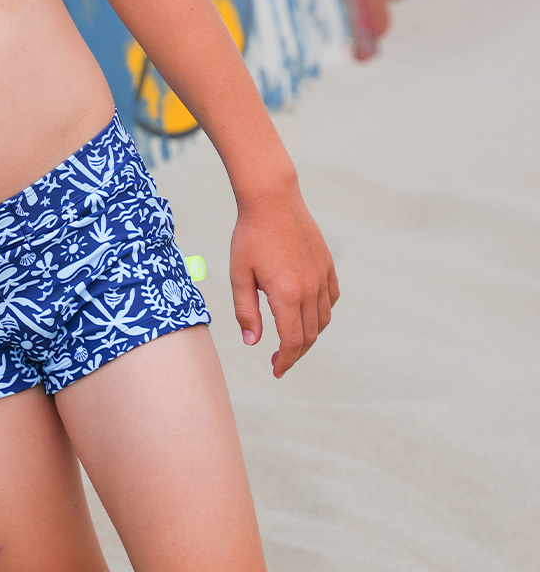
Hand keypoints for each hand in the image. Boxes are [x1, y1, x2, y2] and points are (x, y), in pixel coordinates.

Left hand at [229, 181, 337, 377]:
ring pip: (323, 320)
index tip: (276, 371)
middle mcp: (310, 289)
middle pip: (309, 335)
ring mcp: (322, 276)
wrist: (272, 200)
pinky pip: (332, 299)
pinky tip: (307, 313)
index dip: (286, 362)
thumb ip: (246, 312)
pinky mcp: (327, 265)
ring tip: (291, 339)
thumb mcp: (239, 276)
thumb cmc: (249, 237)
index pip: (292, 342)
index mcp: (287, 295)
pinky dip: (322, 313)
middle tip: (279, 360)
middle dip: (295, 353)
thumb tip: (253, 343)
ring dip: (309, 335)